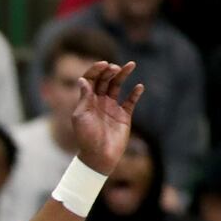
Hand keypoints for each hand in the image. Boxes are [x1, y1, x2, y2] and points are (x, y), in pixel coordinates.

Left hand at [71, 60, 143, 174]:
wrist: (99, 156)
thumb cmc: (86, 137)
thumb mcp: (81, 116)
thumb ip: (84, 98)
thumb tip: (82, 79)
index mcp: (86, 101)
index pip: (90, 80)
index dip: (96, 70)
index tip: (104, 64)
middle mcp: (99, 102)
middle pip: (104, 80)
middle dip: (110, 71)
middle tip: (115, 67)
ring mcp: (111, 108)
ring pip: (117, 86)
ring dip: (123, 75)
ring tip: (130, 65)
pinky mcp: (124, 116)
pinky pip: (130, 101)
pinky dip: (135, 93)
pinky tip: (139, 86)